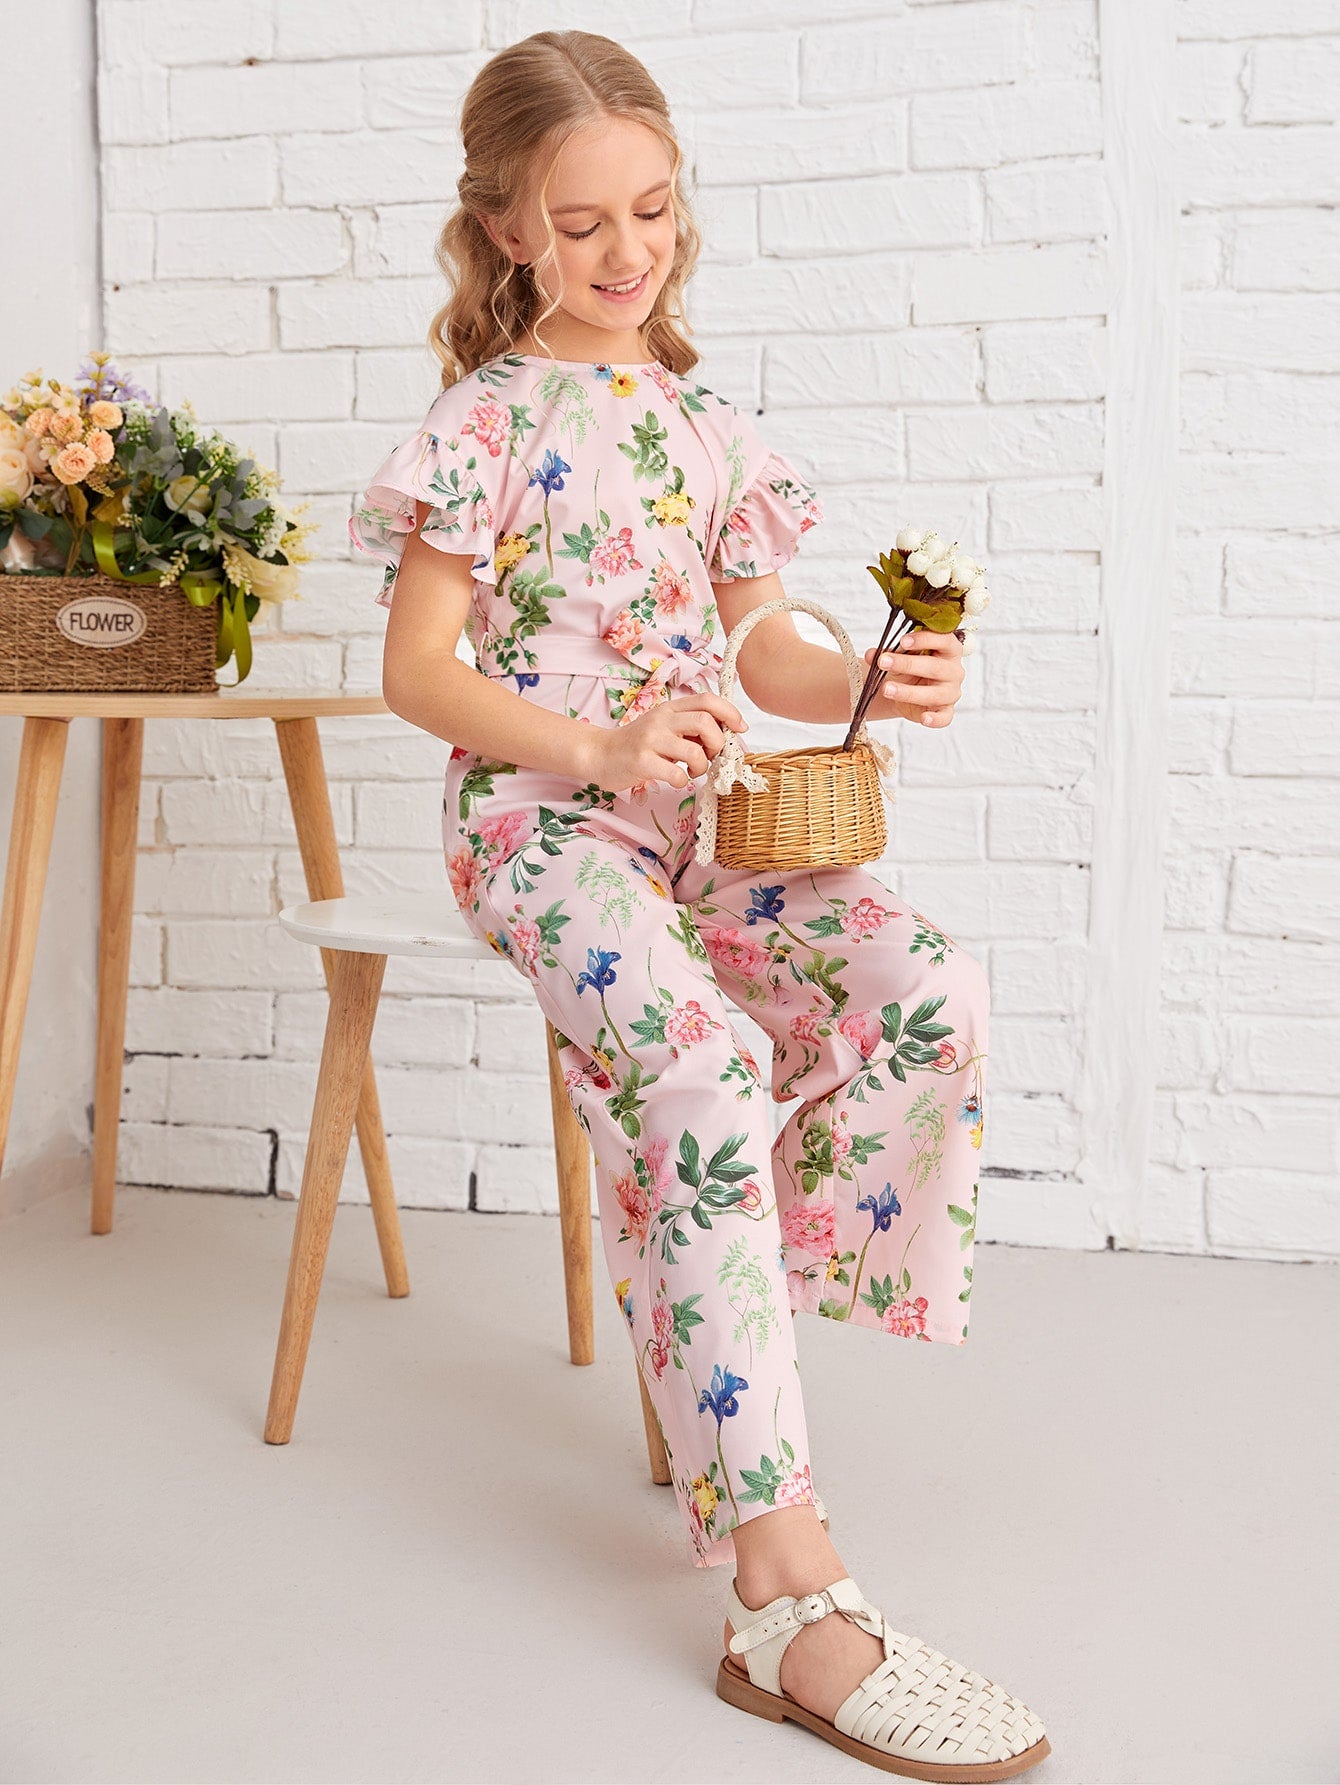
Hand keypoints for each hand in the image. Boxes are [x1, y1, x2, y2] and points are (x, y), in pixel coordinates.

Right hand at [585, 692, 748, 792]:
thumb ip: (690, 728)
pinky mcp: (641, 762)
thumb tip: (726, 735)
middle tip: (710, 756)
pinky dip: (683, 781)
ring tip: (693, 771)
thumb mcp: (665, 727)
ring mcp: (651, 740)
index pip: (708, 700)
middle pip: (706, 722)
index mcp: (670, 708)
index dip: (731, 712)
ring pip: (694, 750)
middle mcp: (662, 719)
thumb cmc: (638, 744)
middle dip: (718, 743)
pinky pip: (676, 773)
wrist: (600, 754)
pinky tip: (676, 780)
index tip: (740, 729)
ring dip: (702, 766)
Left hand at [863, 629, 964, 727]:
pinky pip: (945, 717)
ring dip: (909, 692)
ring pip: (935, 693)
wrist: (907, 690)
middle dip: (907, 664)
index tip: (903, 641)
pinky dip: (935, 719)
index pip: (944, 640)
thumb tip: (870, 654)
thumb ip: (886, 653)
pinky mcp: (946, 711)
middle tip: (884, 662)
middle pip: (936, 666)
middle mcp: (954, 670)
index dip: (925, 639)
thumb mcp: (898, 656)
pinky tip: (924, 719)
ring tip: (886, 689)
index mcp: (948, 649)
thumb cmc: (909, 668)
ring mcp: (951, 692)